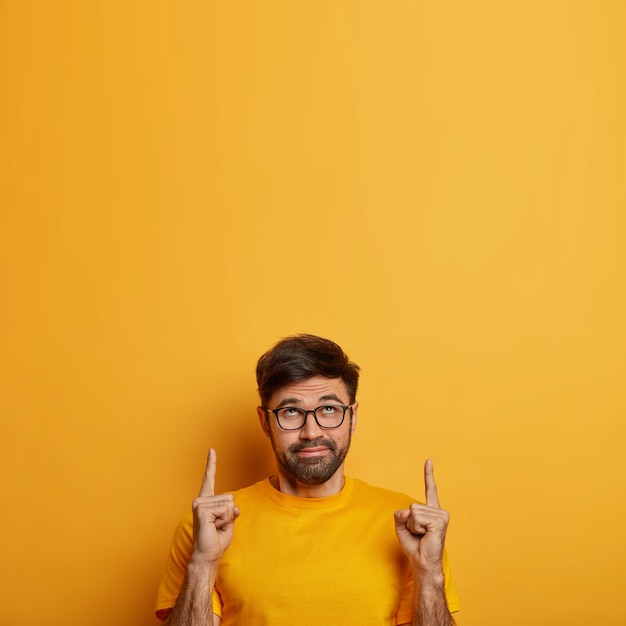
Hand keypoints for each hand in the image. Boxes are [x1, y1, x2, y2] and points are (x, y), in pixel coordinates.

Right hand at [191, 448, 239, 565]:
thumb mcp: (229, 520)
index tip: (211, 449)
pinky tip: (213, 527)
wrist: (208, 555)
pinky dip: (225, 521)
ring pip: (230, 504)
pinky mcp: (201, 510)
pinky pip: (226, 510)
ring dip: (228, 518)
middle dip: (231, 514)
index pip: (209, 478)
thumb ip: (232, 509)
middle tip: (218, 526)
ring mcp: (199, 504)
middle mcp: (201, 499)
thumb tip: (234, 506)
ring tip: (215, 527)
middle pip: (231, 497)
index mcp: (206, 500)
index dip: (211, 464)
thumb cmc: (217, 539)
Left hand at [394, 459, 448, 574]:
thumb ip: (400, 514)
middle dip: (408, 522)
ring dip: (412, 526)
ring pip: (413, 512)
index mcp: (431, 511)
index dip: (428, 474)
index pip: (430, 489)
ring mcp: (441, 516)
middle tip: (418, 534)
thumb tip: (407, 511)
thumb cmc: (414, 547)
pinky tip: (425, 536)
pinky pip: (416, 518)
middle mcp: (438, 511)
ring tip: (422, 535)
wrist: (422, 563)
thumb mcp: (401, 527)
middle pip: (411, 506)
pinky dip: (416, 528)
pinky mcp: (440, 522)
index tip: (428, 460)